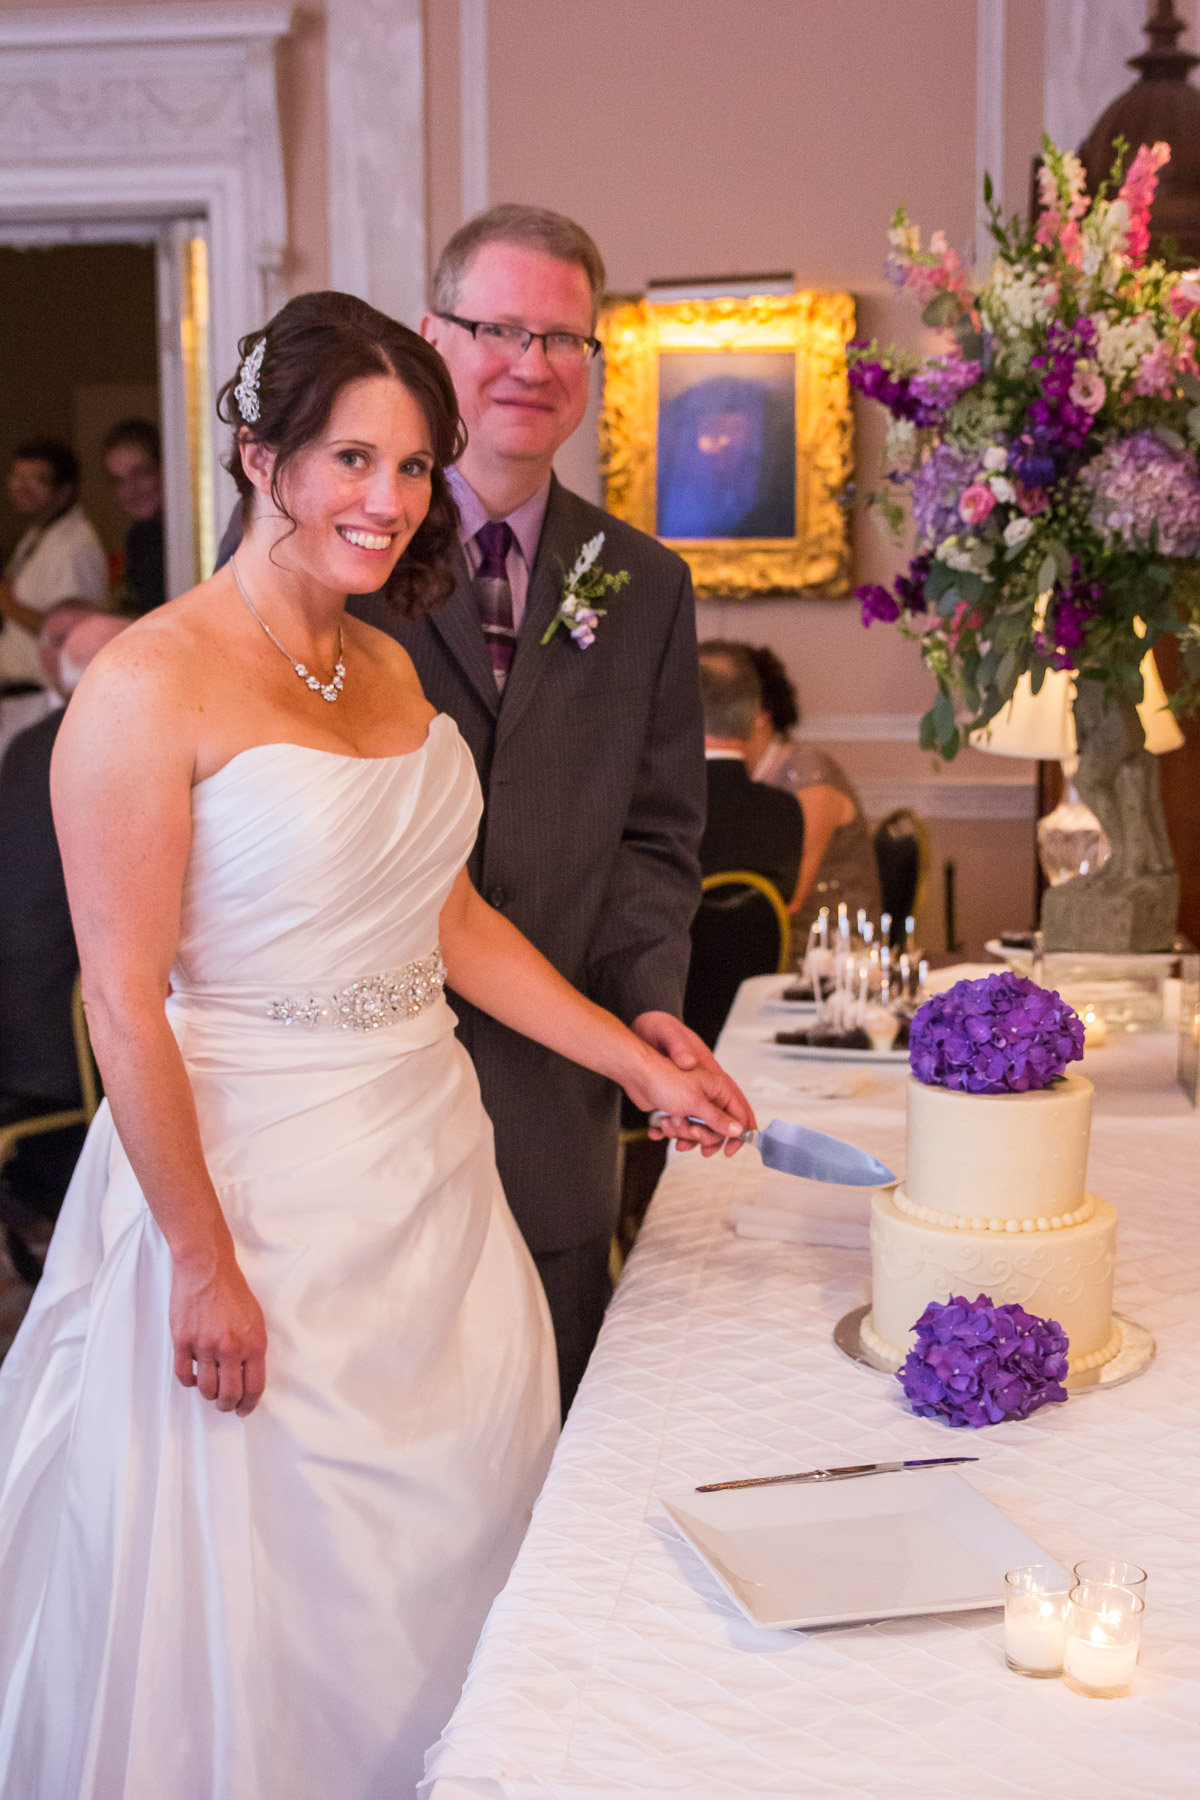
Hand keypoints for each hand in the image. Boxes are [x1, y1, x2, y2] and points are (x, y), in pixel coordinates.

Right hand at [170, 1249, 267, 1416]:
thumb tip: (247, 1375)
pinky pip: (184, 1375)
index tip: (243, 1409)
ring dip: (209, 1394)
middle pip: (229, 1395)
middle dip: (228, 1405)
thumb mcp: (255, 1319)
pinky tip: (194, 1375)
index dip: (248, 1404)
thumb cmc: (232, 1291)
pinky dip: (189, 1381)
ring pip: (206, 1389)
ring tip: (210, 1388)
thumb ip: (252, 1348)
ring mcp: (205, 1346)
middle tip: (225, 1404)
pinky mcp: (183, 1341)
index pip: (253, 1387)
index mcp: (253, 1343)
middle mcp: (231, 1348)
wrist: (207, 1268)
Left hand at [631, 1011, 754, 1154]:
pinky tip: (658, 1127)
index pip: (741, 1114)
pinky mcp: (676, 1110)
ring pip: (696, 1131)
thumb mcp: (695, 1102)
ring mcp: (692, 1104)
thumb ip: (717, 1118)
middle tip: (689, 1131)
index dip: (739, 1135)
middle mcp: (708, 1096)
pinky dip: (669, 1132)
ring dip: (682, 1133)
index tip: (728, 1151)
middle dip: (702, 1135)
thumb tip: (737, 1130)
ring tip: (668, 1123)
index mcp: (719, 1088)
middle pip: (717, 1128)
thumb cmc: (665, 1079)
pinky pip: (679, 1130)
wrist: (635, 1073)